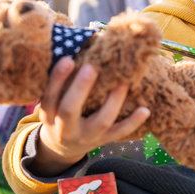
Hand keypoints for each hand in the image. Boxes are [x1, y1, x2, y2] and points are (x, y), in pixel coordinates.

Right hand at [30, 57, 149, 177]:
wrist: (62, 148)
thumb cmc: (58, 113)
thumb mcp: (51, 102)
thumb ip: (60, 82)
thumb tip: (75, 46)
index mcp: (49, 114)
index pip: (50, 96)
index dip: (57, 79)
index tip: (67, 59)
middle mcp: (65, 128)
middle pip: (70, 110)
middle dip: (81, 89)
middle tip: (92, 67)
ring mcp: (86, 136)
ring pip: (100, 121)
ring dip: (113, 101)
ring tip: (124, 82)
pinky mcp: (102, 141)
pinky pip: (119, 133)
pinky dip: (133, 122)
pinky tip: (145, 110)